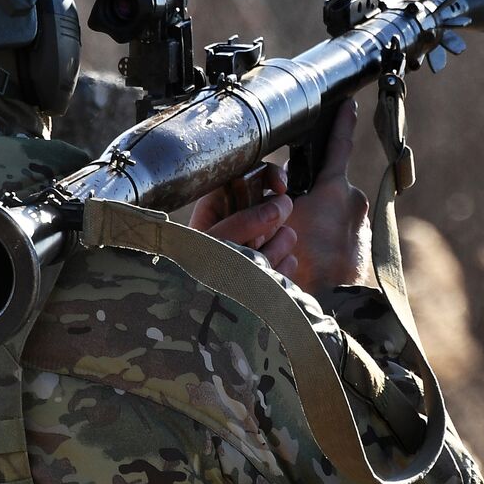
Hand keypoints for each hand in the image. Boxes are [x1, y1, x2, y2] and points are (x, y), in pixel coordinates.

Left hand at [188, 161, 300, 277]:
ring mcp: (260, 245)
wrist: (201, 310)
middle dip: (271, 222)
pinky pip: (291, 260)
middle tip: (254, 240)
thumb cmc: (191, 272)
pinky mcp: (273, 267)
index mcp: (220, 204)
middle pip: (277, 204)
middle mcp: (242, 221)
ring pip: (287, 234)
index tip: (280, 188)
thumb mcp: (209, 243)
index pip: (252, 174)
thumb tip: (277, 206)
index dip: (270, 175)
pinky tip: (260, 278)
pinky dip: (279, 270)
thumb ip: (241, 222)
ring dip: (274, 250)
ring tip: (252, 264)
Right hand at [284, 98, 369, 291]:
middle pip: (329, 188)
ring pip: (336, 213)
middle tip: (293, 216)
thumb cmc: (299, 262)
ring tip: (303, 244)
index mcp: (334, 189)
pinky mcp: (366, 247)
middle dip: (313, 195)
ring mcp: (364, 226)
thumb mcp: (276, 221)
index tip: (348, 104)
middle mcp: (355, 202)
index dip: (342, 122)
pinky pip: (344, 234)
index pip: (338, 145)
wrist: (329, 304)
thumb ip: (276, 198)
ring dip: (322, 221)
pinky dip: (331, 240)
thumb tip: (274, 187)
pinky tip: (314, 257)